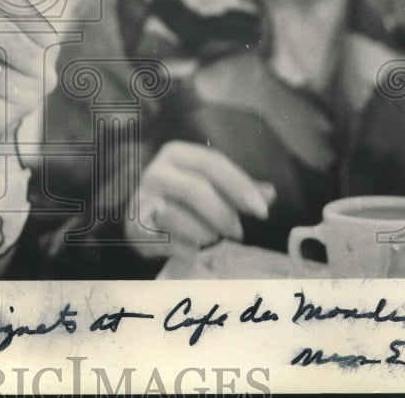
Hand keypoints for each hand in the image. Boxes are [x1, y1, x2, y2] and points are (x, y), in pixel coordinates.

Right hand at [126, 141, 275, 257]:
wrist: (140, 221)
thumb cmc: (183, 201)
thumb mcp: (210, 187)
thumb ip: (238, 189)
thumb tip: (270, 193)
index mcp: (176, 154)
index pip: (212, 162)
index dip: (240, 185)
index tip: (263, 211)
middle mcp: (155, 171)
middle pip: (196, 188)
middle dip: (224, 214)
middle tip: (239, 234)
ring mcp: (141, 198)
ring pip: (179, 215)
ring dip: (204, 232)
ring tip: (212, 239)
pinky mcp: (134, 226)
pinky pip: (165, 239)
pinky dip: (185, 247)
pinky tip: (193, 250)